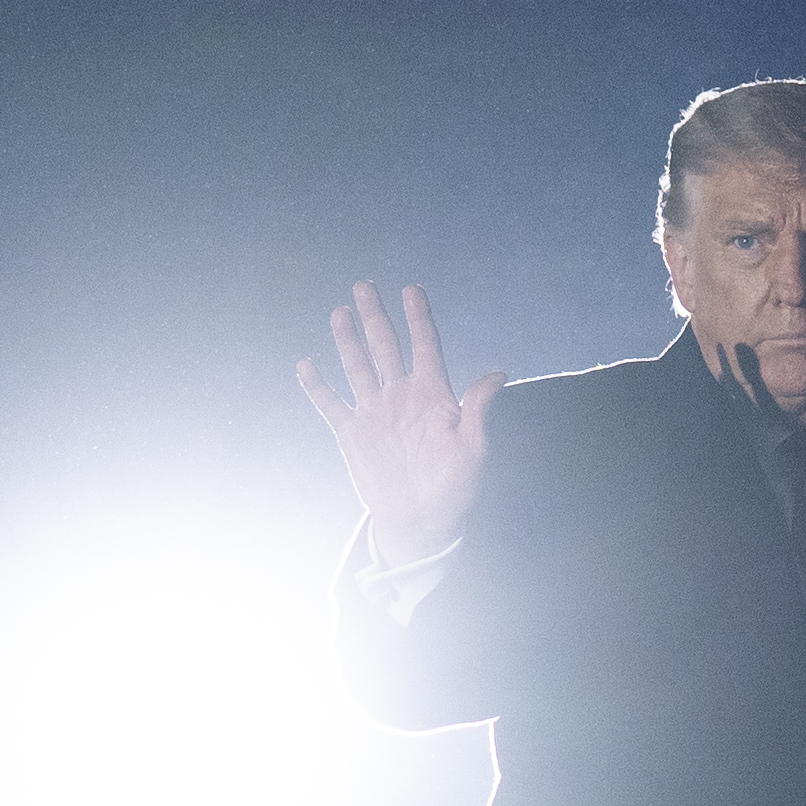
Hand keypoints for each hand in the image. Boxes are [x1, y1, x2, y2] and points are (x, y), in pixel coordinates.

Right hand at [297, 283, 497, 567]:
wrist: (422, 520)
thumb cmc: (454, 486)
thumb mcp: (473, 448)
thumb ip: (478, 409)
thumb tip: (499, 374)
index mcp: (433, 394)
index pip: (425, 345)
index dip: (418, 317)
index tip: (411, 289)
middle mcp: (401, 395)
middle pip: (386, 346)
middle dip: (375, 317)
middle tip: (364, 285)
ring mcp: (374, 412)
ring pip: (358, 366)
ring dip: (348, 340)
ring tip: (340, 312)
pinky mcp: (352, 433)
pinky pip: (331, 404)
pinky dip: (317, 385)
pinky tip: (306, 364)